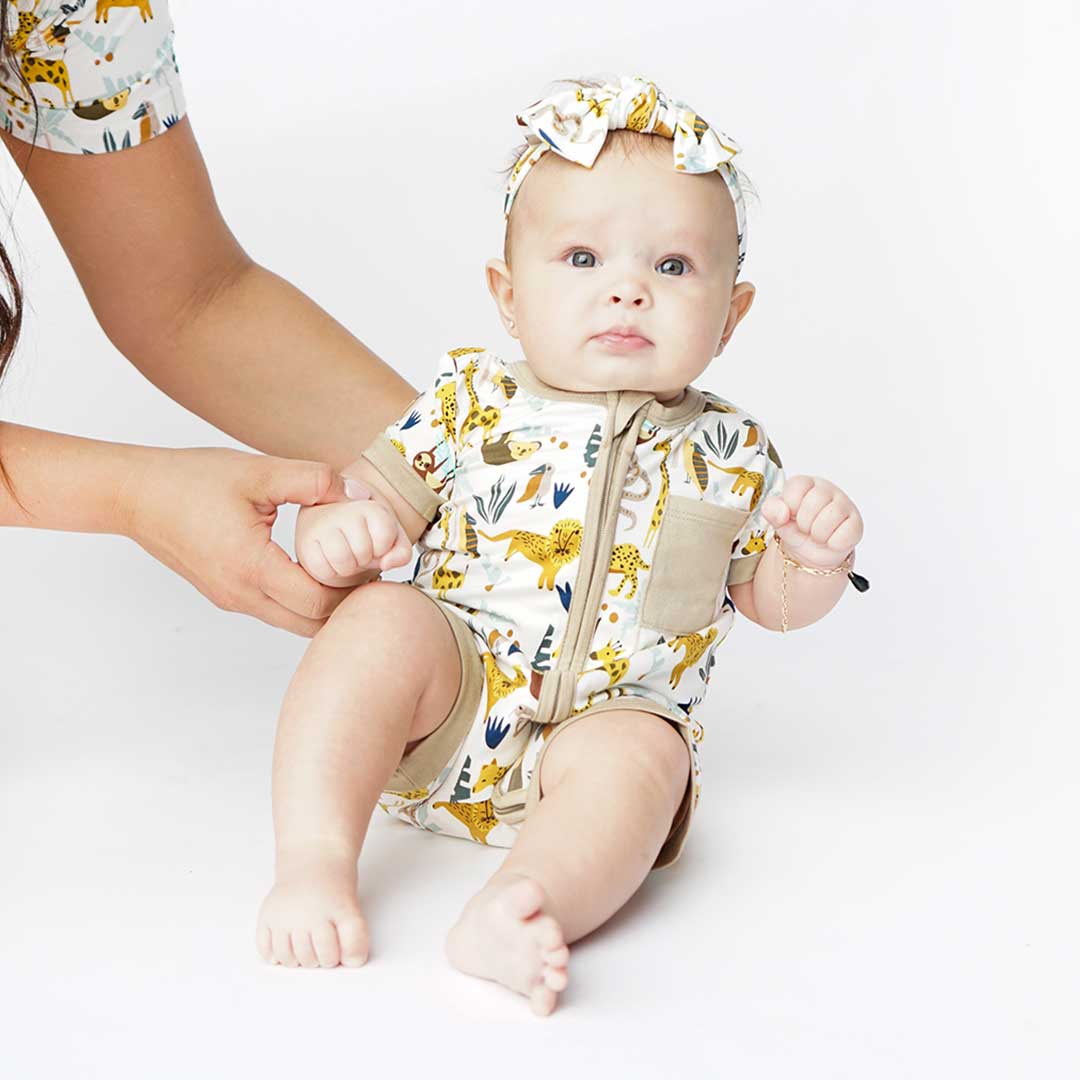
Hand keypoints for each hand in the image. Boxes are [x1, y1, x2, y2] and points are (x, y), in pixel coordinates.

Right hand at [122, 447, 367, 635]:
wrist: (134, 495)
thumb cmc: (190, 480)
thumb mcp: (260, 471)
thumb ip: (315, 481)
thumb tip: (359, 497)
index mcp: (252, 569)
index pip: (320, 602)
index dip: (355, 587)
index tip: (377, 564)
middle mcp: (241, 595)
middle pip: (311, 625)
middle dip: (346, 604)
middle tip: (370, 571)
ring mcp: (231, 600)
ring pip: (293, 622)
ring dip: (324, 604)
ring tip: (347, 568)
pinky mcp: (226, 595)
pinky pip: (275, 610)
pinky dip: (301, 598)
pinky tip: (315, 567)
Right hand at [295, 498, 412, 586]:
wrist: (331, 522)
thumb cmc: (364, 531)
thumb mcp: (392, 538)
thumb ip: (401, 552)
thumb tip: (387, 563)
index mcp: (367, 504)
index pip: (384, 538)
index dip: (383, 547)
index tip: (375, 539)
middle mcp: (341, 510)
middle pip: (364, 553)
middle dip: (365, 558)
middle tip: (357, 548)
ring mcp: (318, 526)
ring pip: (344, 563)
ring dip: (348, 567)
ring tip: (346, 554)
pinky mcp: (303, 544)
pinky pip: (323, 570)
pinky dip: (331, 572)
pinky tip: (331, 559)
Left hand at [760, 475, 863, 569]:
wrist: (809, 553)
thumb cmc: (795, 529)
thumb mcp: (777, 519)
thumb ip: (771, 510)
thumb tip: (782, 512)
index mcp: (806, 484)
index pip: (797, 485)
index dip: (790, 505)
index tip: (791, 514)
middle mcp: (827, 490)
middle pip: (814, 501)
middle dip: (804, 522)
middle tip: (805, 527)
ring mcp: (844, 506)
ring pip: (830, 517)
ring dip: (818, 534)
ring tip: (817, 534)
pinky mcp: (856, 524)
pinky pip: (845, 534)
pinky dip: (833, 543)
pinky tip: (830, 540)